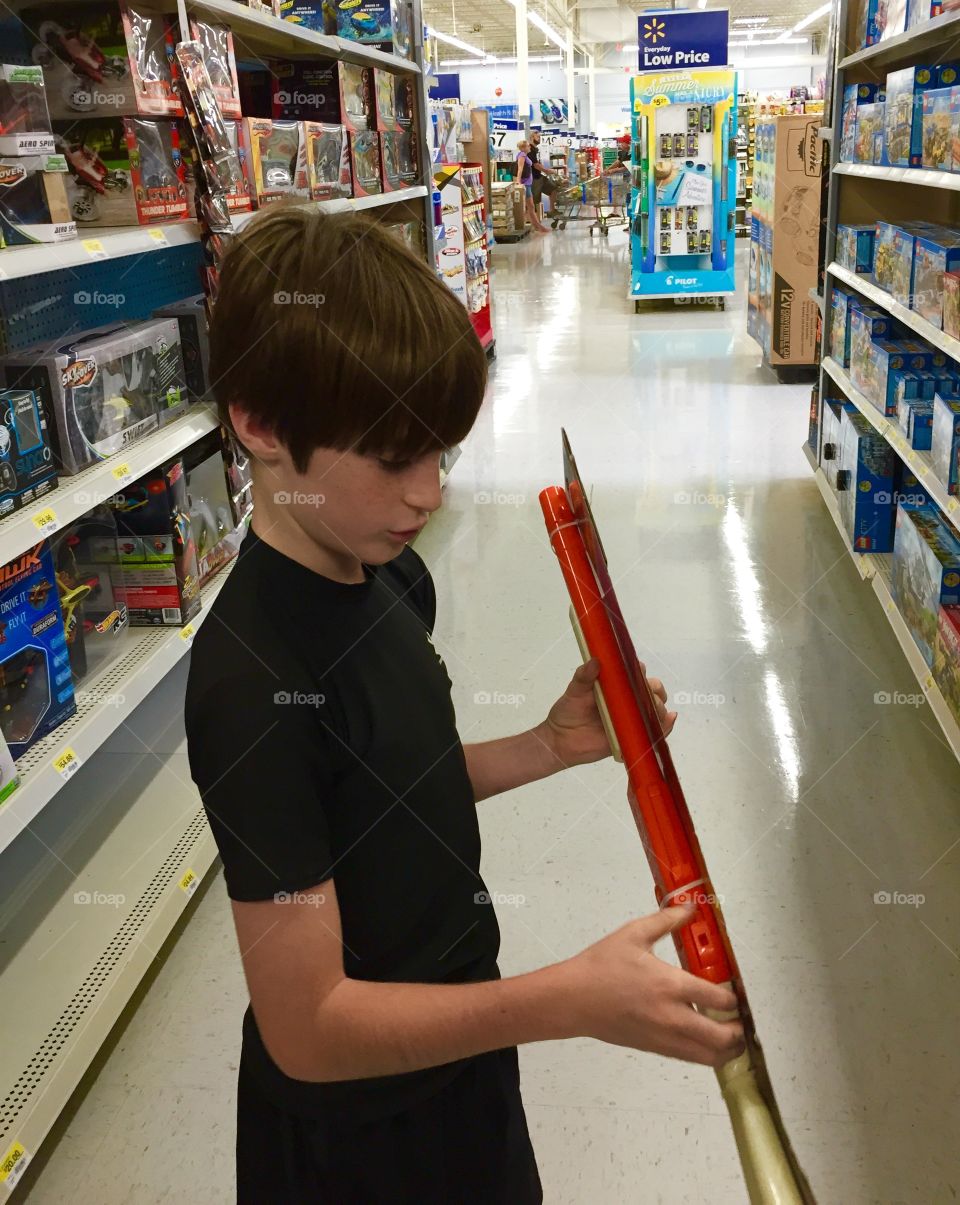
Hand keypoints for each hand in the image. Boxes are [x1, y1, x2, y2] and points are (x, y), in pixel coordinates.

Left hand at [538, 659, 675, 768]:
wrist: (562, 742)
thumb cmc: (568, 712)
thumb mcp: (574, 691)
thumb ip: (584, 676)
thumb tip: (595, 660)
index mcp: (615, 685)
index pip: (635, 673)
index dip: (639, 670)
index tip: (637, 670)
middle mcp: (627, 700)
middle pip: (651, 690)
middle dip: (655, 690)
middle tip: (647, 694)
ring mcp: (632, 718)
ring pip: (656, 709)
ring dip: (660, 708)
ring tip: (653, 711)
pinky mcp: (633, 735)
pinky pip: (654, 731)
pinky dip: (666, 726)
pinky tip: (669, 720)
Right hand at [560, 905, 744, 1067]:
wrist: (574, 999)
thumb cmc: (602, 965)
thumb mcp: (634, 934)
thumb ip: (666, 920)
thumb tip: (691, 908)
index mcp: (671, 985)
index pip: (719, 999)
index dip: (734, 998)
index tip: (735, 991)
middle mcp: (673, 1017)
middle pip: (722, 1037)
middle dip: (738, 1031)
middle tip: (739, 1019)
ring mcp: (664, 1038)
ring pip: (709, 1057)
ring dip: (726, 1048)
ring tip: (729, 1035)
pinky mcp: (654, 1049)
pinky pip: (690, 1058)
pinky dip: (705, 1053)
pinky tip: (705, 1040)